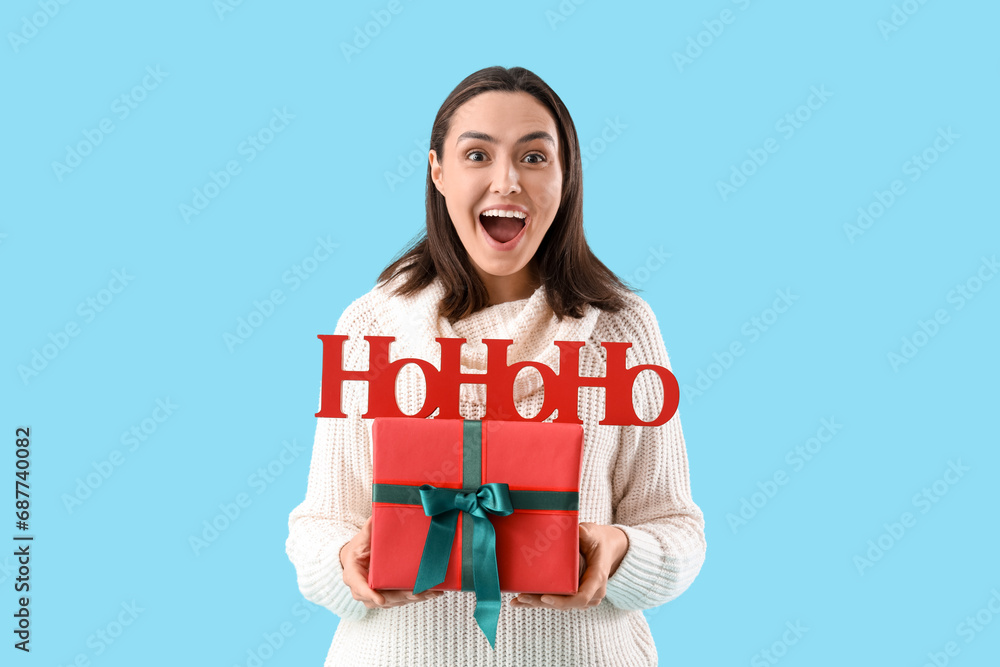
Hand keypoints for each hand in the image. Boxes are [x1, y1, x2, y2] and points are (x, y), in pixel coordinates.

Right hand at [340, 516, 443, 608]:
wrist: (356, 561)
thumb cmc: (358, 550)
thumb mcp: (360, 539)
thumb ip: (368, 530)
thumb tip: (375, 517)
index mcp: (353, 576)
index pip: (361, 588)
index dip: (370, 595)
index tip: (380, 600)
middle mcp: (363, 591)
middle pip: (384, 598)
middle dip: (403, 596)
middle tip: (419, 593)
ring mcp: (375, 598)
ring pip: (396, 601)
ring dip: (415, 598)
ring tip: (432, 592)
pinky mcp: (387, 598)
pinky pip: (402, 600)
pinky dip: (417, 597)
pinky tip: (432, 593)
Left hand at [510, 522, 628, 610]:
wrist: (609, 548)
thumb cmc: (599, 540)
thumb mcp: (594, 533)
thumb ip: (584, 533)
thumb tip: (575, 531)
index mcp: (597, 577)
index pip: (581, 596)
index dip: (563, 600)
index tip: (545, 597)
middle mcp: (593, 592)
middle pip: (566, 604)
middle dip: (542, 602)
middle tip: (521, 598)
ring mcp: (585, 596)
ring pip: (560, 604)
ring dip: (538, 603)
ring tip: (517, 601)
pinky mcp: (576, 595)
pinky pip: (559, 601)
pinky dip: (541, 601)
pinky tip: (522, 600)